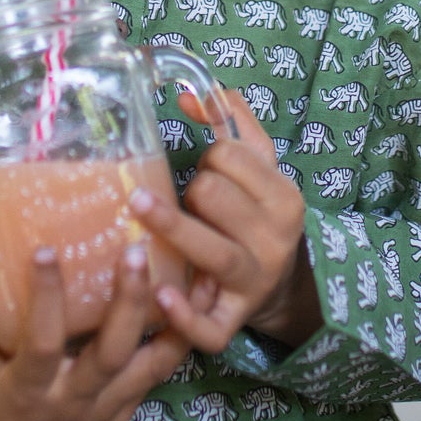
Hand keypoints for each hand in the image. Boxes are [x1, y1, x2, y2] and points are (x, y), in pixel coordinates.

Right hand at [0, 241, 191, 420]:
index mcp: (26, 390)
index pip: (43, 343)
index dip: (46, 297)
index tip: (45, 250)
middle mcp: (70, 403)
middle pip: (114, 353)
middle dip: (130, 300)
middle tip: (136, 250)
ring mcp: (101, 413)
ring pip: (154, 367)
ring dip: (176, 321)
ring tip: (190, 275)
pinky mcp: (119, 417)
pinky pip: (155, 376)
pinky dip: (171, 341)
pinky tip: (185, 306)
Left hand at [129, 91, 321, 355]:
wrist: (282, 287)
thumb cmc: (257, 217)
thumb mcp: (260, 168)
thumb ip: (232, 123)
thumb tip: (190, 94)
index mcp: (283, 195)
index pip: (227, 157)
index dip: (209, 158)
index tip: (210, 172)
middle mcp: (274, 239)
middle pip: (211, 195)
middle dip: (192, 192)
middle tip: (194, 206)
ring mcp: (253, 282)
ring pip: (210, 250)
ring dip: (171, 227)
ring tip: (136, 207)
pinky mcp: (231, 322)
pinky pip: (208, 326)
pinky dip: (184, 314)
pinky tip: (160, 295)